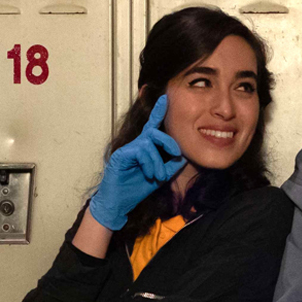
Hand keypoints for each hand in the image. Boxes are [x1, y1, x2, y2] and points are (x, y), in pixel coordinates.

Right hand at [88, 95, 185, 229]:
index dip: (158, 112)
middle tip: (177, 154)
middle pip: (154, 131)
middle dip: (169, 141)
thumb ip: (170, 166)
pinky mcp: (121, 155)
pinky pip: (140, 151)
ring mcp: (127, 149)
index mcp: (144, 148)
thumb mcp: (159, 177)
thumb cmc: (136, 189)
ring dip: (158, 161)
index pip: (152, 126)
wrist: (118, 203)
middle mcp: (135, 146)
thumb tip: (183, 157)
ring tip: (158, 176)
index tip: (164, 98)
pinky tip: (148, 174)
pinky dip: (148, 163)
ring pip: (149, 144)